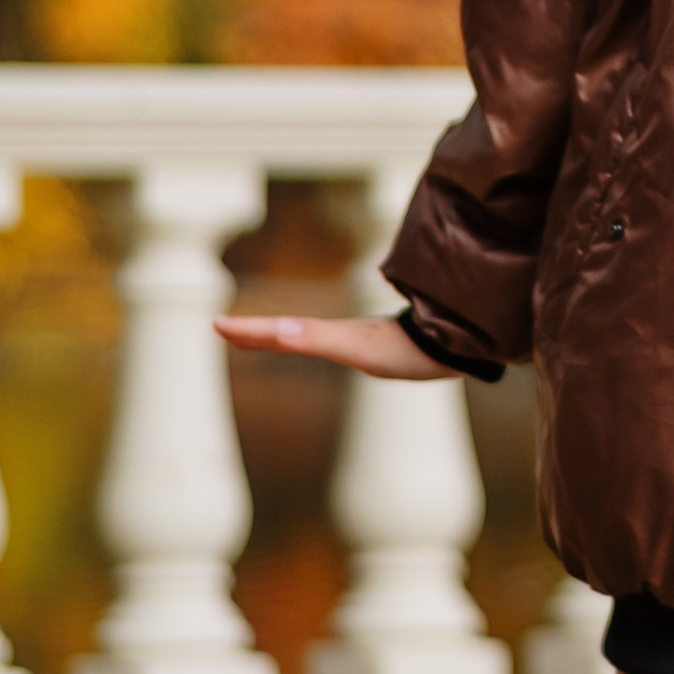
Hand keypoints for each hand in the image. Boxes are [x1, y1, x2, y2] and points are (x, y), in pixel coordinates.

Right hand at [213, 311, 451, 378]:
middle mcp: (343, 334)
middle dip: (257, 332)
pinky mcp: (382, 348)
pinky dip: (319, 344)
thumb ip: (316, 338)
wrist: (458, 343)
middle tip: (226, 330)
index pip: (279, 332)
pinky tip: (331, 347)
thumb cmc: (407, 349)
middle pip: (291, 332)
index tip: (215, 324)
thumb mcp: (357, 347)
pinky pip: (338, 344)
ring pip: (313, 336)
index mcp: (331, 335)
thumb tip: (277, 329)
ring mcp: (362, 340)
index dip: (249, 331)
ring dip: (284, 336)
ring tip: (267, 337)